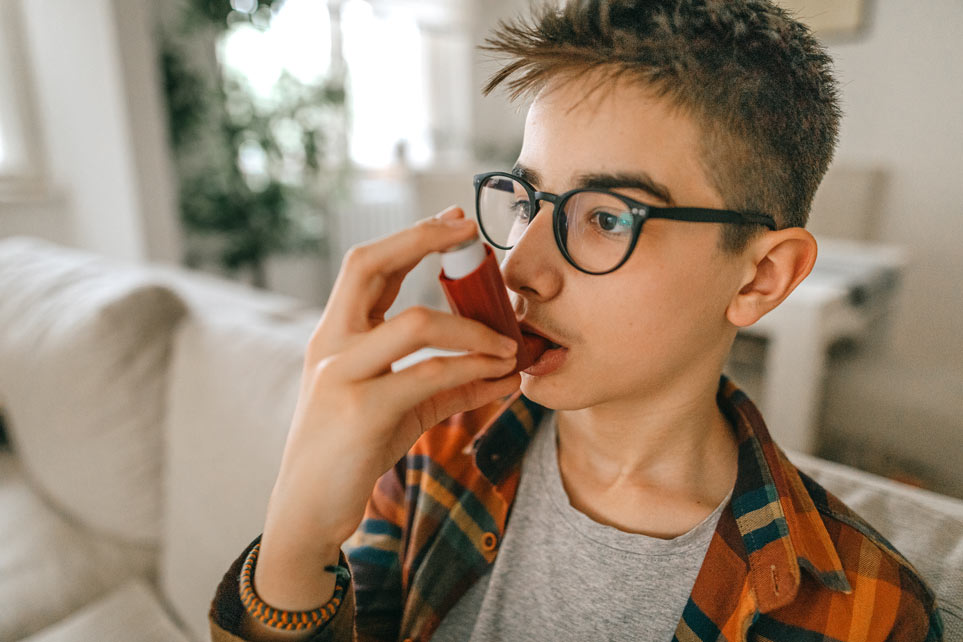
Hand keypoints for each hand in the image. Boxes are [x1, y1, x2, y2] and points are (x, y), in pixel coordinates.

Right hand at [266, 206, 520, 547]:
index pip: (367, 266)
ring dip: (472, 327)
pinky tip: (499, 377)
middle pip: (369, 265)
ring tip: (510, 344)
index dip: (411, 237)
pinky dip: (472, 370)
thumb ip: (450, 386)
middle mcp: (331, 344)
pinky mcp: (361, 411)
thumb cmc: (352, 452)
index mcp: (335, 334)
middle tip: (470, 233)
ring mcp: (341, 374)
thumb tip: (506, 371)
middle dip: (422, 238)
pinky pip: (428, 376)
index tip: (454, 221)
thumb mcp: (402, 410)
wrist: (308, 510)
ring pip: (415, 323)